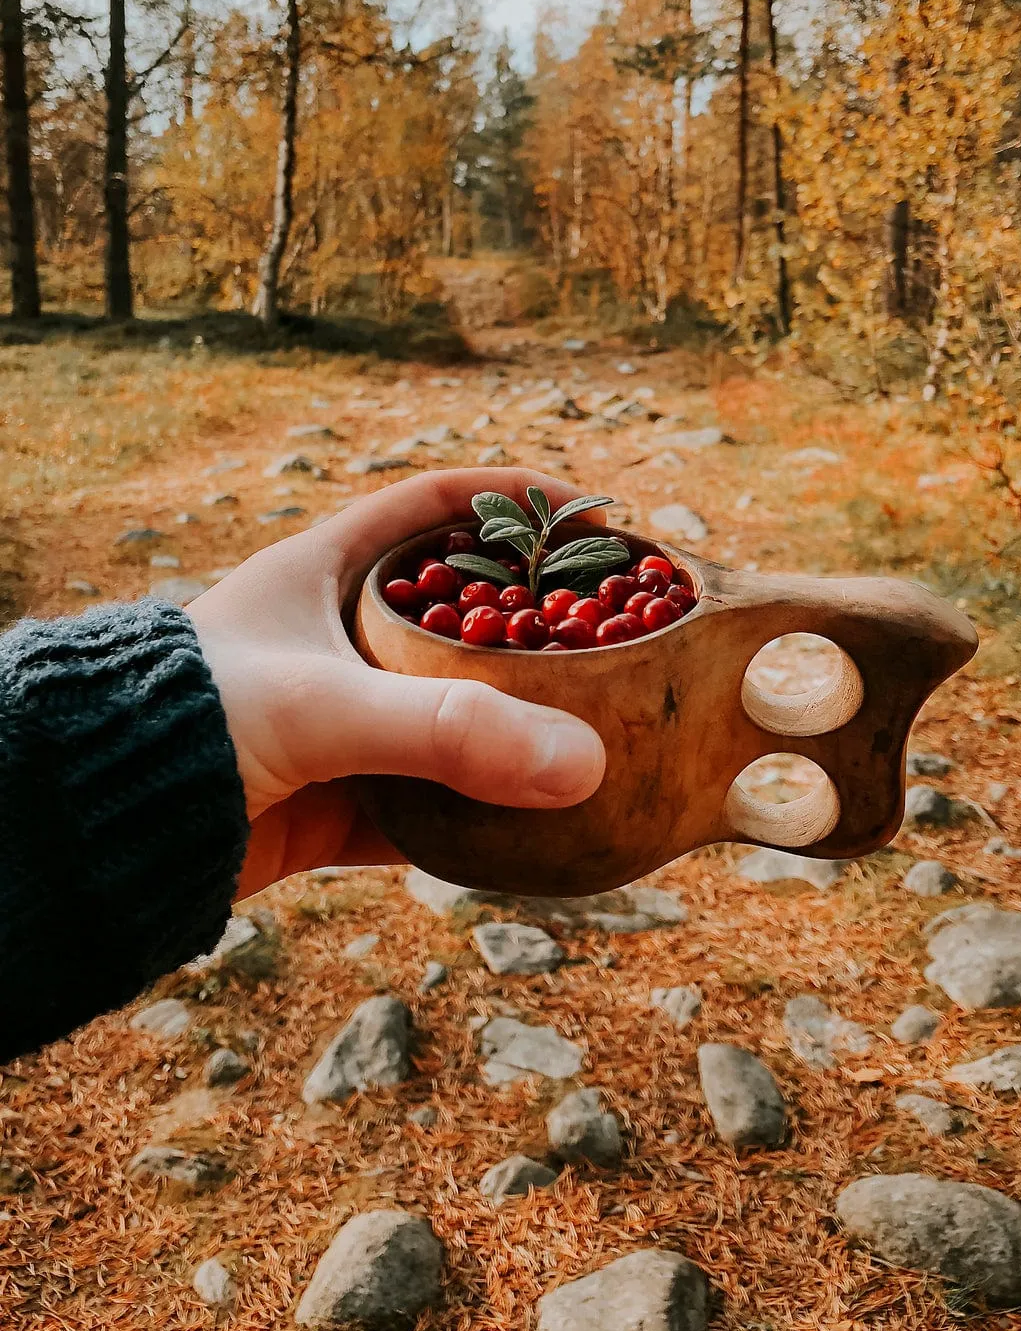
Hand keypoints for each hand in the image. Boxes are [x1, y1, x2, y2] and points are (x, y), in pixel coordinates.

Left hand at [187, 469, 606, 897]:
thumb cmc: (189, 724)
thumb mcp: (323, 705)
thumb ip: (446, 730)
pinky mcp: (333, 801)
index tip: (589, 512)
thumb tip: (582, 764)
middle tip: (611, 632)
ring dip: (513, 725)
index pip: (431, 505)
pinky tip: (536, 822)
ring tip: (597, 727)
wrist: (99, 833)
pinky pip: (428, 801)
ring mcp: (336, 724)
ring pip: (447, 715)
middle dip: (530, 623)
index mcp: (321, 573)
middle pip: (455, 615)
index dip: (510, 498)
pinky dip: (479, 812)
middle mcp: (333, 642)